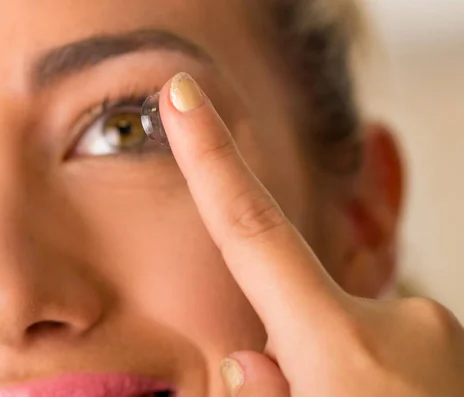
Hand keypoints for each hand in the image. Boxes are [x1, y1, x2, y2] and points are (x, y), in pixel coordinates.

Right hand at [159, 72, 463, 396]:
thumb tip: (249, 356)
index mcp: (347, 357)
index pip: (253, 232)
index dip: (209, 159)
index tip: (183, 95)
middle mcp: (403, 325)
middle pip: (295, 307)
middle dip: (285, 347)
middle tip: (301, 393)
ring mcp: (436, 331)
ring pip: (341, 332)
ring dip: (331, 369)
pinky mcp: (449, 341)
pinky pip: (383, 345)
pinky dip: (365, 374)